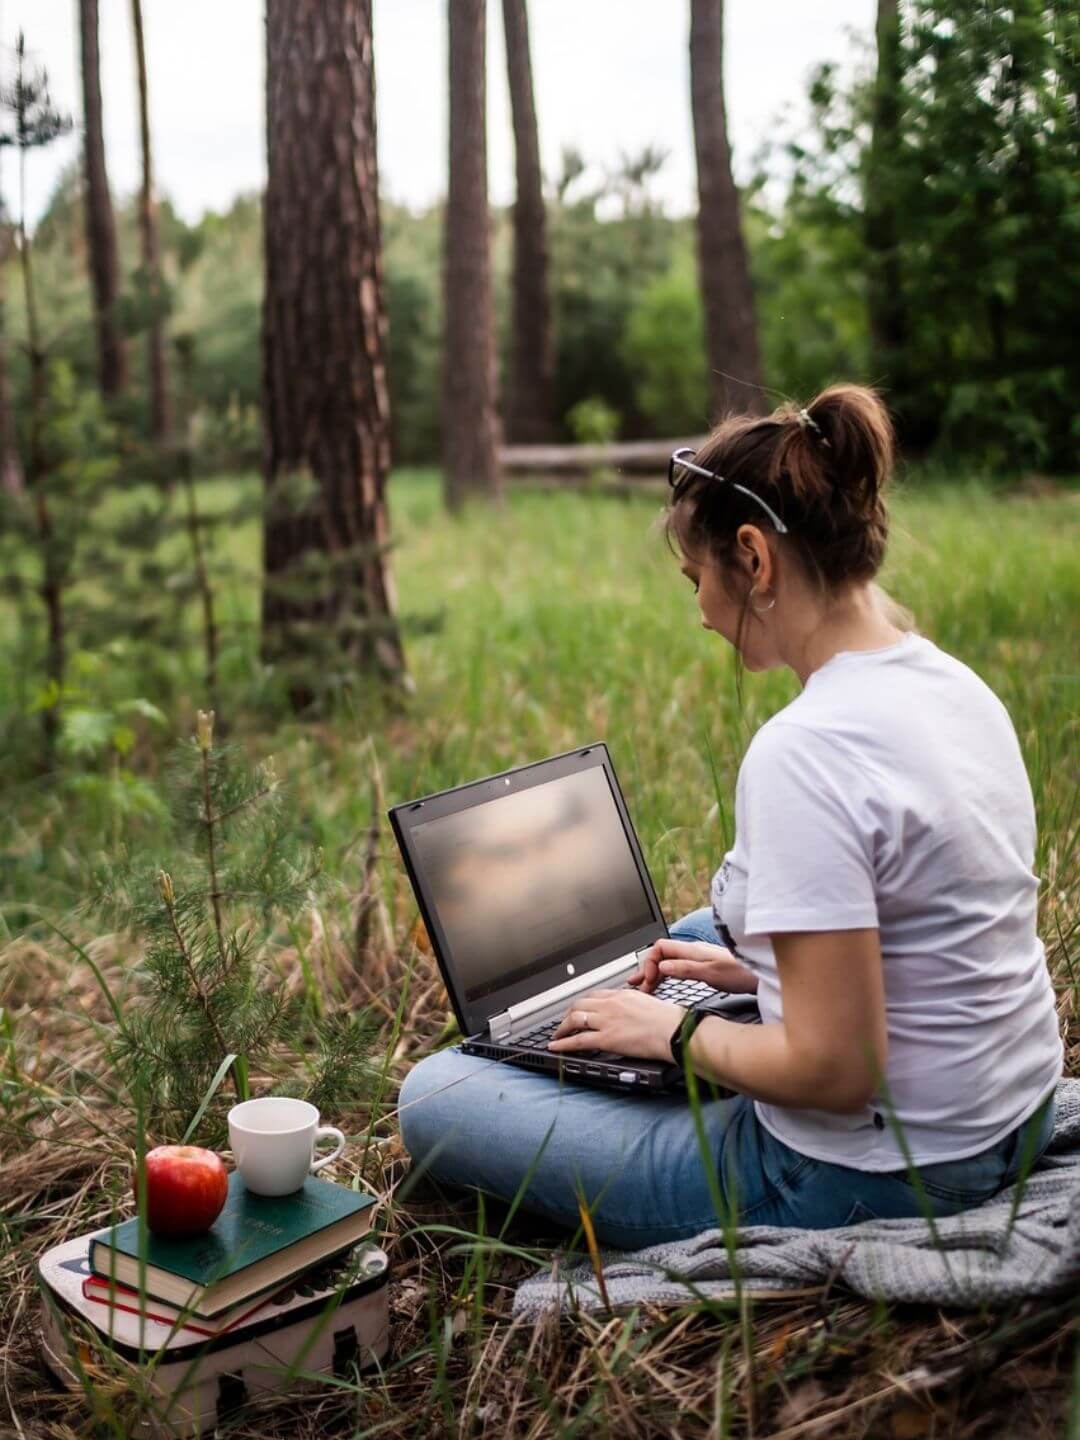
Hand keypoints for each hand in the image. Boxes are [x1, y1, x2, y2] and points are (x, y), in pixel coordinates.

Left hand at [548, 988, 684, 1063]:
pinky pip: (578, 1040)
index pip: (595, 995)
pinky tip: (555, 1046)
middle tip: (564, 1022)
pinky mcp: (606, 1038)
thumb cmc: (668, 1020)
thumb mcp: (649, 1002)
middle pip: (579, 1004)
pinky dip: (563, 1043)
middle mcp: (611, 1004)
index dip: (584, 1004)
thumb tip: (633, 1012)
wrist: (673, 1030)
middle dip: (568, 1014)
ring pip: (574, 1019)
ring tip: (557, 1035)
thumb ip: (635, 1005)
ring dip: (562, 1028)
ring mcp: (606, 1020)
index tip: (580, 1009)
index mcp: (622, 994)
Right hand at [627, 938, 757, 994]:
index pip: (659, 949)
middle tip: (635, 986)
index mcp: (692, 951)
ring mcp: (698, 960)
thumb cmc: (742, 973)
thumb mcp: (712, 974)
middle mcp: (693, 953)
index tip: (648, 981)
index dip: (649, 963)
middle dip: (646, 970)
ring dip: (654, 974)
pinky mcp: (704, 969)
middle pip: (661, 956)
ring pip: (668, 963)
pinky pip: (677, 970)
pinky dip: (666, 977)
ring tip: (642, 987)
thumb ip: (686, 969)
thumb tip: (662, 966)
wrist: (763, 974)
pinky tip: (664, 985)